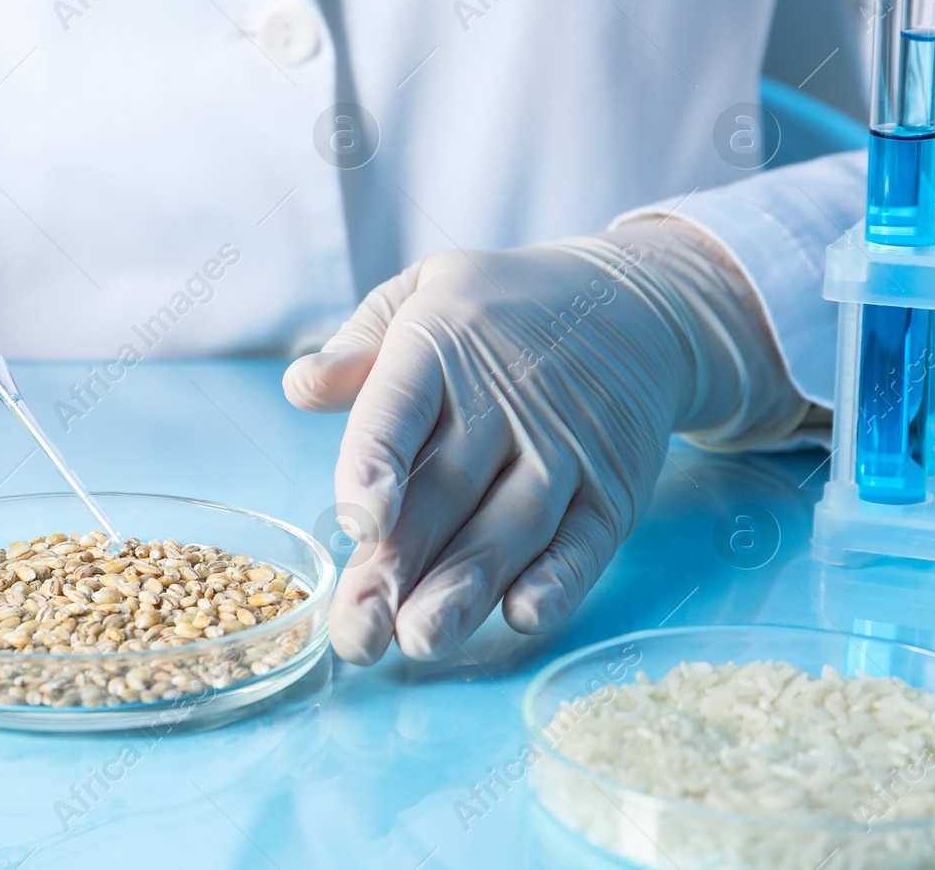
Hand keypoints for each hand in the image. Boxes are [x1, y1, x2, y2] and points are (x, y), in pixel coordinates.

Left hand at [283, 221, 805, 663]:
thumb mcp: (421, 292)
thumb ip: (358, 343)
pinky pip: (585, 543)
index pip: (400, 409)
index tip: (357, 524)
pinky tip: (522, 616)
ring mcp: (565, 449)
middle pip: (446, 492)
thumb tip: (300, 386)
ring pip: (510, 528)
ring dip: (465, 590)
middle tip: (356, 636)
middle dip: (398, 569)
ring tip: (419, 641)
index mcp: (441, 345)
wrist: (634, 303)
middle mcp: (506, 400)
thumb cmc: (494, 310)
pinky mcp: (614, 491)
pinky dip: (559, 582)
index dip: (376, 467)